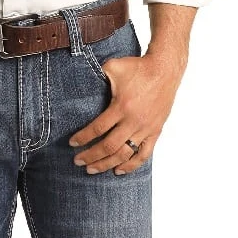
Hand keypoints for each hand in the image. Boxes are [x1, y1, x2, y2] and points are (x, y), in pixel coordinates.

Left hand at [68, 50, 187, 174]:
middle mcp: (134, 121)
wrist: (165, 69)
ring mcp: (146, 128)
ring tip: (92, 170)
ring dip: (106, 164)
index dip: (83, 138)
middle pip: (109, 146)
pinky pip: (143, 154)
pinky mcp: (155, 131)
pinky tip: (118, 171)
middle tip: (78, 161)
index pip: (98, 129)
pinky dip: (131, 165)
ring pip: (124, 154)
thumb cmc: (137, 67)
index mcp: (122, 106)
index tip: (72, 143)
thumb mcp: (113, 67)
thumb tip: (78, 81)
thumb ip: (96, 76)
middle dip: (91, 156)